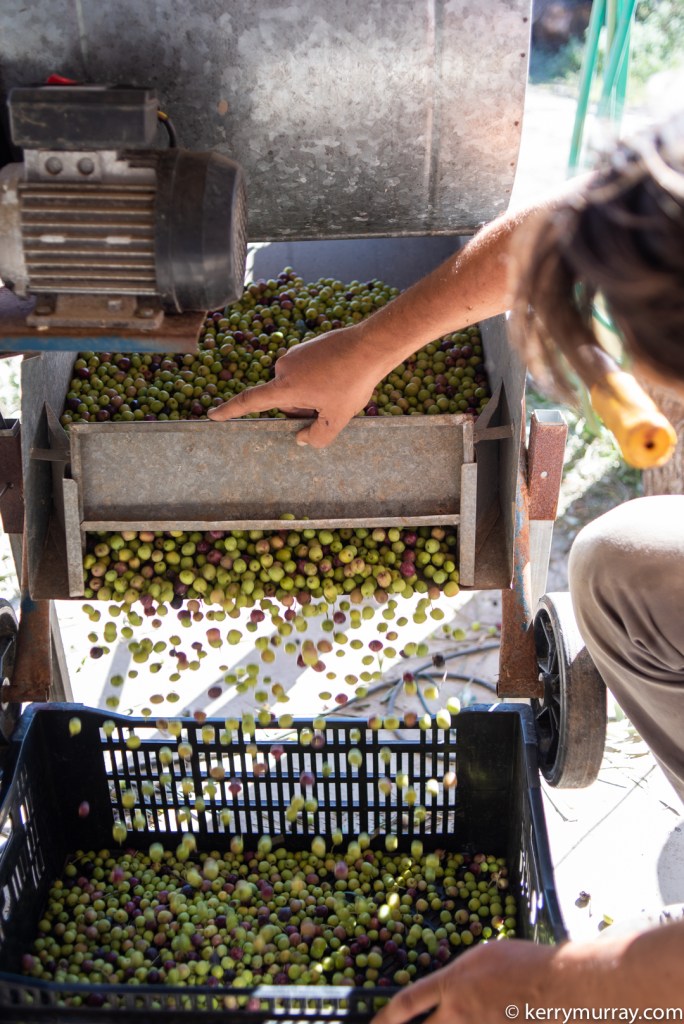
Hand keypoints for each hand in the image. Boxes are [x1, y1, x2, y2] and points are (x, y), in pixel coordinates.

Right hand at [207, 323, 381, 447]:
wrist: (370, 345)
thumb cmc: (353, 382)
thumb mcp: (337, 419)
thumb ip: (316, 437)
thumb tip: (301, 438)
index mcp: (285, 387)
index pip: (250, 402)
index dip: (230, 411)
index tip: (212, 416)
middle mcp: (283, 367)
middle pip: (285, 400)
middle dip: (303, 407)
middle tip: (330, 404)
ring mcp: (295, 354)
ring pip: (297, 386)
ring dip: (313, 392)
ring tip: (339, 387)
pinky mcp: (307, 346)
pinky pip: (307, 370)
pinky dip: (320, 378)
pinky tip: (341, 376)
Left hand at [371, 940, 592, 1023]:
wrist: (561, 988)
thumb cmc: (526, 964)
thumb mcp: (484, 958)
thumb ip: (462, 978)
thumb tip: (452, 991)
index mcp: (452, 985)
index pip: (408, 1002)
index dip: (385, 1017)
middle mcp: (459, 1015)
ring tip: (452, 1019)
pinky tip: (491, 1022)